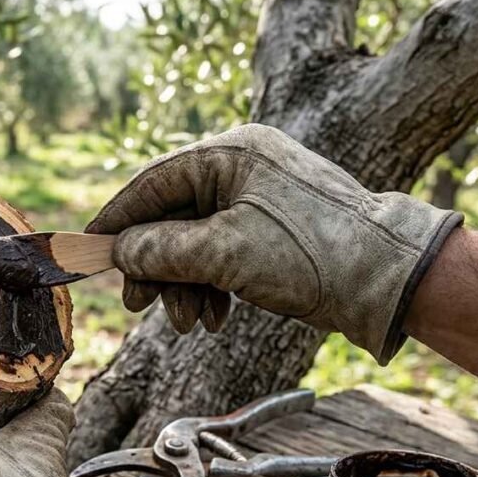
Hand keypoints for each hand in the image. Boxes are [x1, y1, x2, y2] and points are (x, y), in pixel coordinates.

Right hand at [88, 124, 461, 363]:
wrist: (391, 282)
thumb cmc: (312, 255)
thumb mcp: (224, 254)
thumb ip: (160, 250)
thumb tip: (116, 251)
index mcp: (230, 154)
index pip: (152, 183)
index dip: (116, 220)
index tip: (85, 249)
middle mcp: (242, 168)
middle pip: (170, 217)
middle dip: (155, 266)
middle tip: (139, 305)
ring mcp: (257, 199)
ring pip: (194, 241)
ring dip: (183, 285)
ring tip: (188, 322)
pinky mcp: (270, 230)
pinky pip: (220, 254)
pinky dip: (210, 286)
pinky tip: (215, 318)